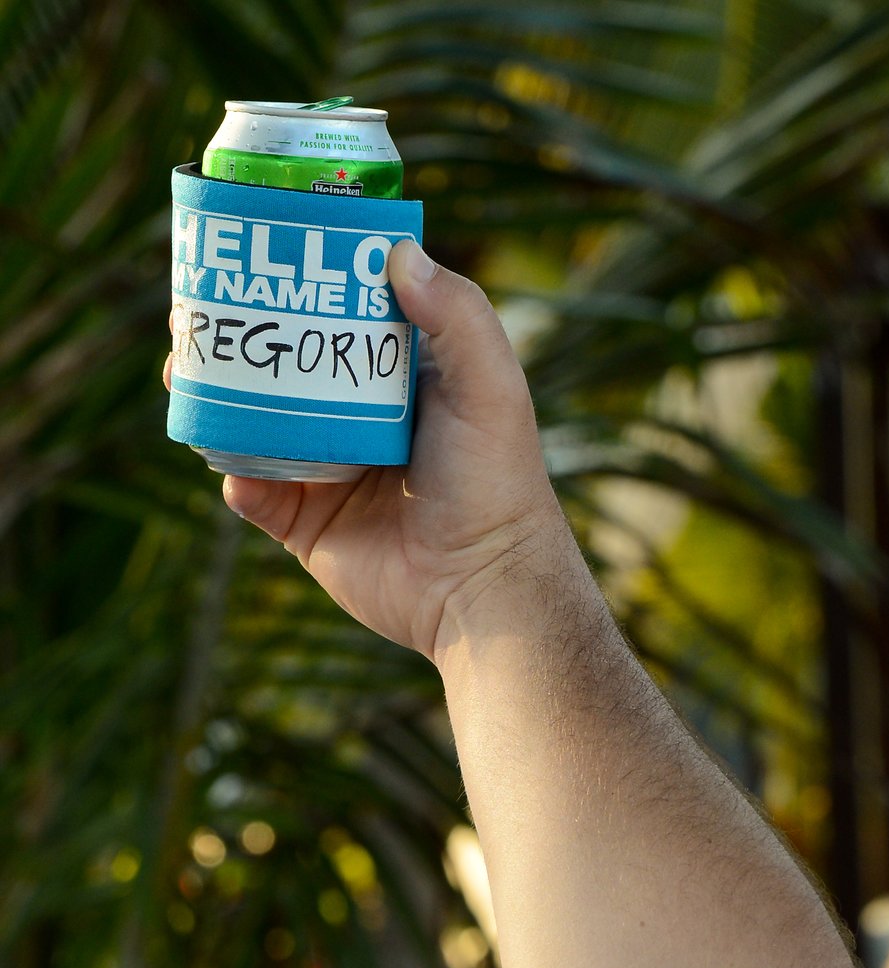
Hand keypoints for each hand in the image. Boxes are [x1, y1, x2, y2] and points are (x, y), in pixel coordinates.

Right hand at [163, 242, 567, 662]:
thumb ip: (457, 315)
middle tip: (195, 315)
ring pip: (255, 425)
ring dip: (215, 399)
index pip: (337, 319)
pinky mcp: (307, 527)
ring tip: (183, 372)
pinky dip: (235, 474)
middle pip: (283, 367)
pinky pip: (255, 494)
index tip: (252, 256)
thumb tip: (399, 249)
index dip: (294, 287)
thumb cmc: (495, 484)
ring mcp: (328, 474)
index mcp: (397, 381)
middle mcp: (357, 422)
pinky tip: (229, 460)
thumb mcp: (489, 387)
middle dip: (236, 339)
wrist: (480, 587)